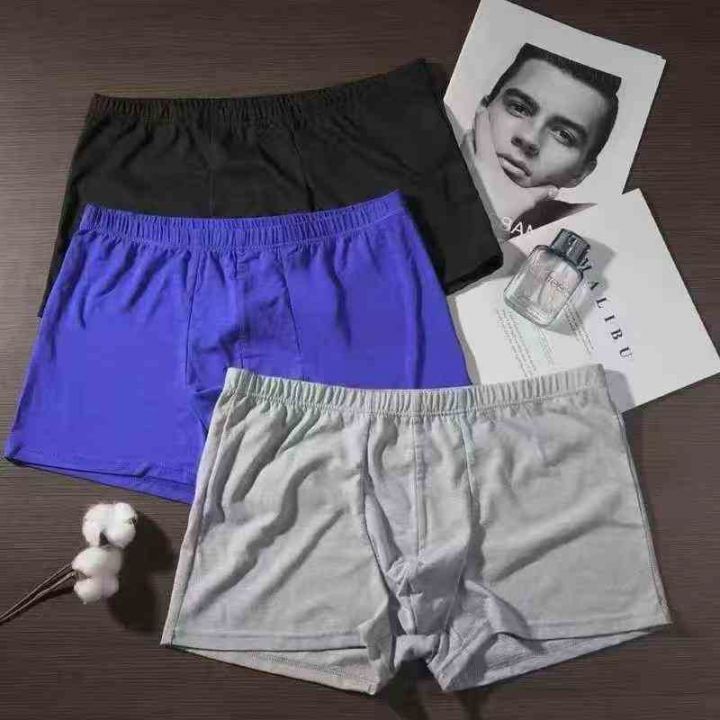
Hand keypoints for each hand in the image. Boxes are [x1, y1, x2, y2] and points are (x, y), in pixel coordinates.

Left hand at [472, 107, 557, 237]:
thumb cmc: (498, 212)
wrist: (476, 229)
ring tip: (477, 145)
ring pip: (462, 151)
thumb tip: (555, 189)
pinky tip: (471, 168)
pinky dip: (464, 161)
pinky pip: (459, 165)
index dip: (482, 115)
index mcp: (485, 160)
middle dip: (474, 130)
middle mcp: (470, 162)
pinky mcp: (456, 184)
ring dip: (468, 145)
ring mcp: (461, 173)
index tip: (482, 103)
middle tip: (482, 127)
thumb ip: (539, 194)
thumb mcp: (522, 202)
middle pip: (468, 137)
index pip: (482, 130)